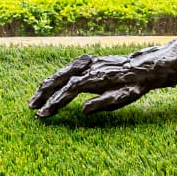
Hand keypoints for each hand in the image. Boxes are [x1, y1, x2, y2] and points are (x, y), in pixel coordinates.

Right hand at [29, 50, 172, 117]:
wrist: (144, 67)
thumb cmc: (134, 86)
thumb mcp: (123, 98)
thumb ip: (102, 104)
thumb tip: (83, 110)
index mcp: (94, 78)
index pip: (68, 91)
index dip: (54, 103)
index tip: (43, 114)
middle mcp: (88, 67)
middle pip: (59, 79)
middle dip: (44, 93)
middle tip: (32, 107)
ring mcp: (88, 62)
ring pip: (61, 72)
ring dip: (47, 84)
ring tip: (36, 97)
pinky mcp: (89, 61)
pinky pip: (68, 68)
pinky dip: (57, 76)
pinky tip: (51, 83)